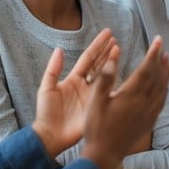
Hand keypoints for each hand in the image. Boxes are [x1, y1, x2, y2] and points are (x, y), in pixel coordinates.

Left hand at [32, 28, 117, 157]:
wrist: (51, 134)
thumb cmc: (46, 112)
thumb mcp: (47, 88)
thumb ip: (53, 69)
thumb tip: (59, 49)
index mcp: (74, 79)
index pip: (89, 58)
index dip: (98, 46)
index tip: (108, 34)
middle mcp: (86, 85)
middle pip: (99, 64)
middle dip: (107, 51)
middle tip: (116, 40)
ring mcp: (94, 95)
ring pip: (106, 75)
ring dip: (112, 62)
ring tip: (119, 49)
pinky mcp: (98, 105)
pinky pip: (109, 91)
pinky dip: (115, 81)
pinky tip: (122, 72)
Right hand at [80, 37, 168, 168]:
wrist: (105, 154)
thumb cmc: (96, 128)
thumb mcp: (95, 102)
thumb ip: (104, 79)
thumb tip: (113, 59)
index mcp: (130, 95)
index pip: (146, 69)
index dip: (153, 53)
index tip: (158, 40)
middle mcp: (143, 103)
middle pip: (158, 77)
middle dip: (161, 61)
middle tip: (164, 49)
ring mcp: (148, 113)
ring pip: (162, 89)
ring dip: (166, 75)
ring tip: (167, 63)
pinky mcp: (149, 122)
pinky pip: (161, 102)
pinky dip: (164, 91)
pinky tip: (164, 88)